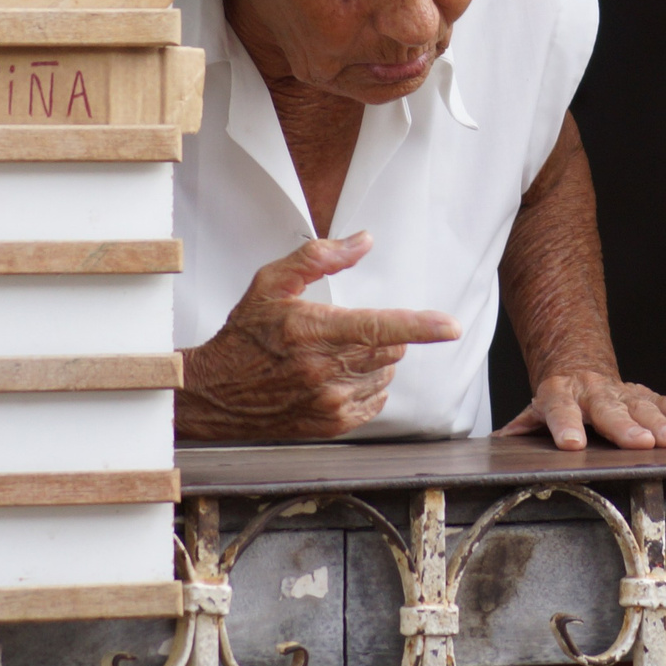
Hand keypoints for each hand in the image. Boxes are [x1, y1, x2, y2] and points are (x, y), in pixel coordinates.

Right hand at [178, 233, 461, 439]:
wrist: (214, 392)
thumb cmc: (244, 334)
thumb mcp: (271, 282)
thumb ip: (319, 257)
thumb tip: (363, 241)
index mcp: (314, 330)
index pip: (380, 327)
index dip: (421, 326)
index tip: (451, 327)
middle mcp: (324, 370)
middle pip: (390, 351)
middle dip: (383, 336)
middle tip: (348, 331)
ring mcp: (328, 402)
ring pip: (384, 376)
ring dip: (375, 363)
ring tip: (335, 356)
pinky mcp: (330, 425)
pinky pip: (373, 403)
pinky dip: (367, 387)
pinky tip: (338, 378)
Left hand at [498, 370, 665, 450]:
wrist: (580, 367)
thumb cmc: (558, 400)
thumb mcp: (534, 412)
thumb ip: (520, 429)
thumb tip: (495, 447)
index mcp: (561, 396)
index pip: (560, 410)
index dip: (566, 426)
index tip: (572, 444)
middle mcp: (596, 393)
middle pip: (610, 409)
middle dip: (626, 426)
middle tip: (641, 443)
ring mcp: (626, 393)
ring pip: (647, 406)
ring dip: (663, 425)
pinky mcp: (651, 397)